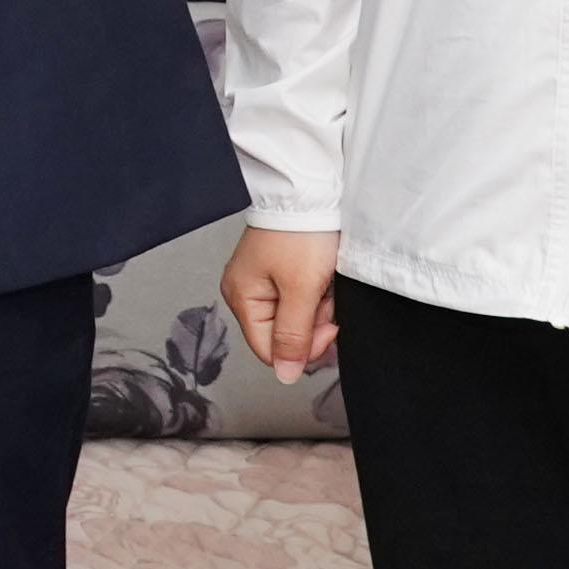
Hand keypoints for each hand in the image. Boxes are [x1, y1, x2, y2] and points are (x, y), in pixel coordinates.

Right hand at [220, 226, 343, 380]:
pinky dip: (317, 293)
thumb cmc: (301, 233)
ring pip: (296, 318)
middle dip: (312, 323)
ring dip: (318, 307)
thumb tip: (285, 376)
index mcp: (242, 298)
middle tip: (325, 298)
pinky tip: (322, 276)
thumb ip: (293, 336)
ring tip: (325, 281)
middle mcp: (246, 292)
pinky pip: (300, 299)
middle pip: (284, 335)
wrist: (312, 192)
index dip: (303, 348)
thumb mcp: (301, 289)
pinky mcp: (280, 272)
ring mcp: (263, 282)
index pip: (270, 351)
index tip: (327, 326)